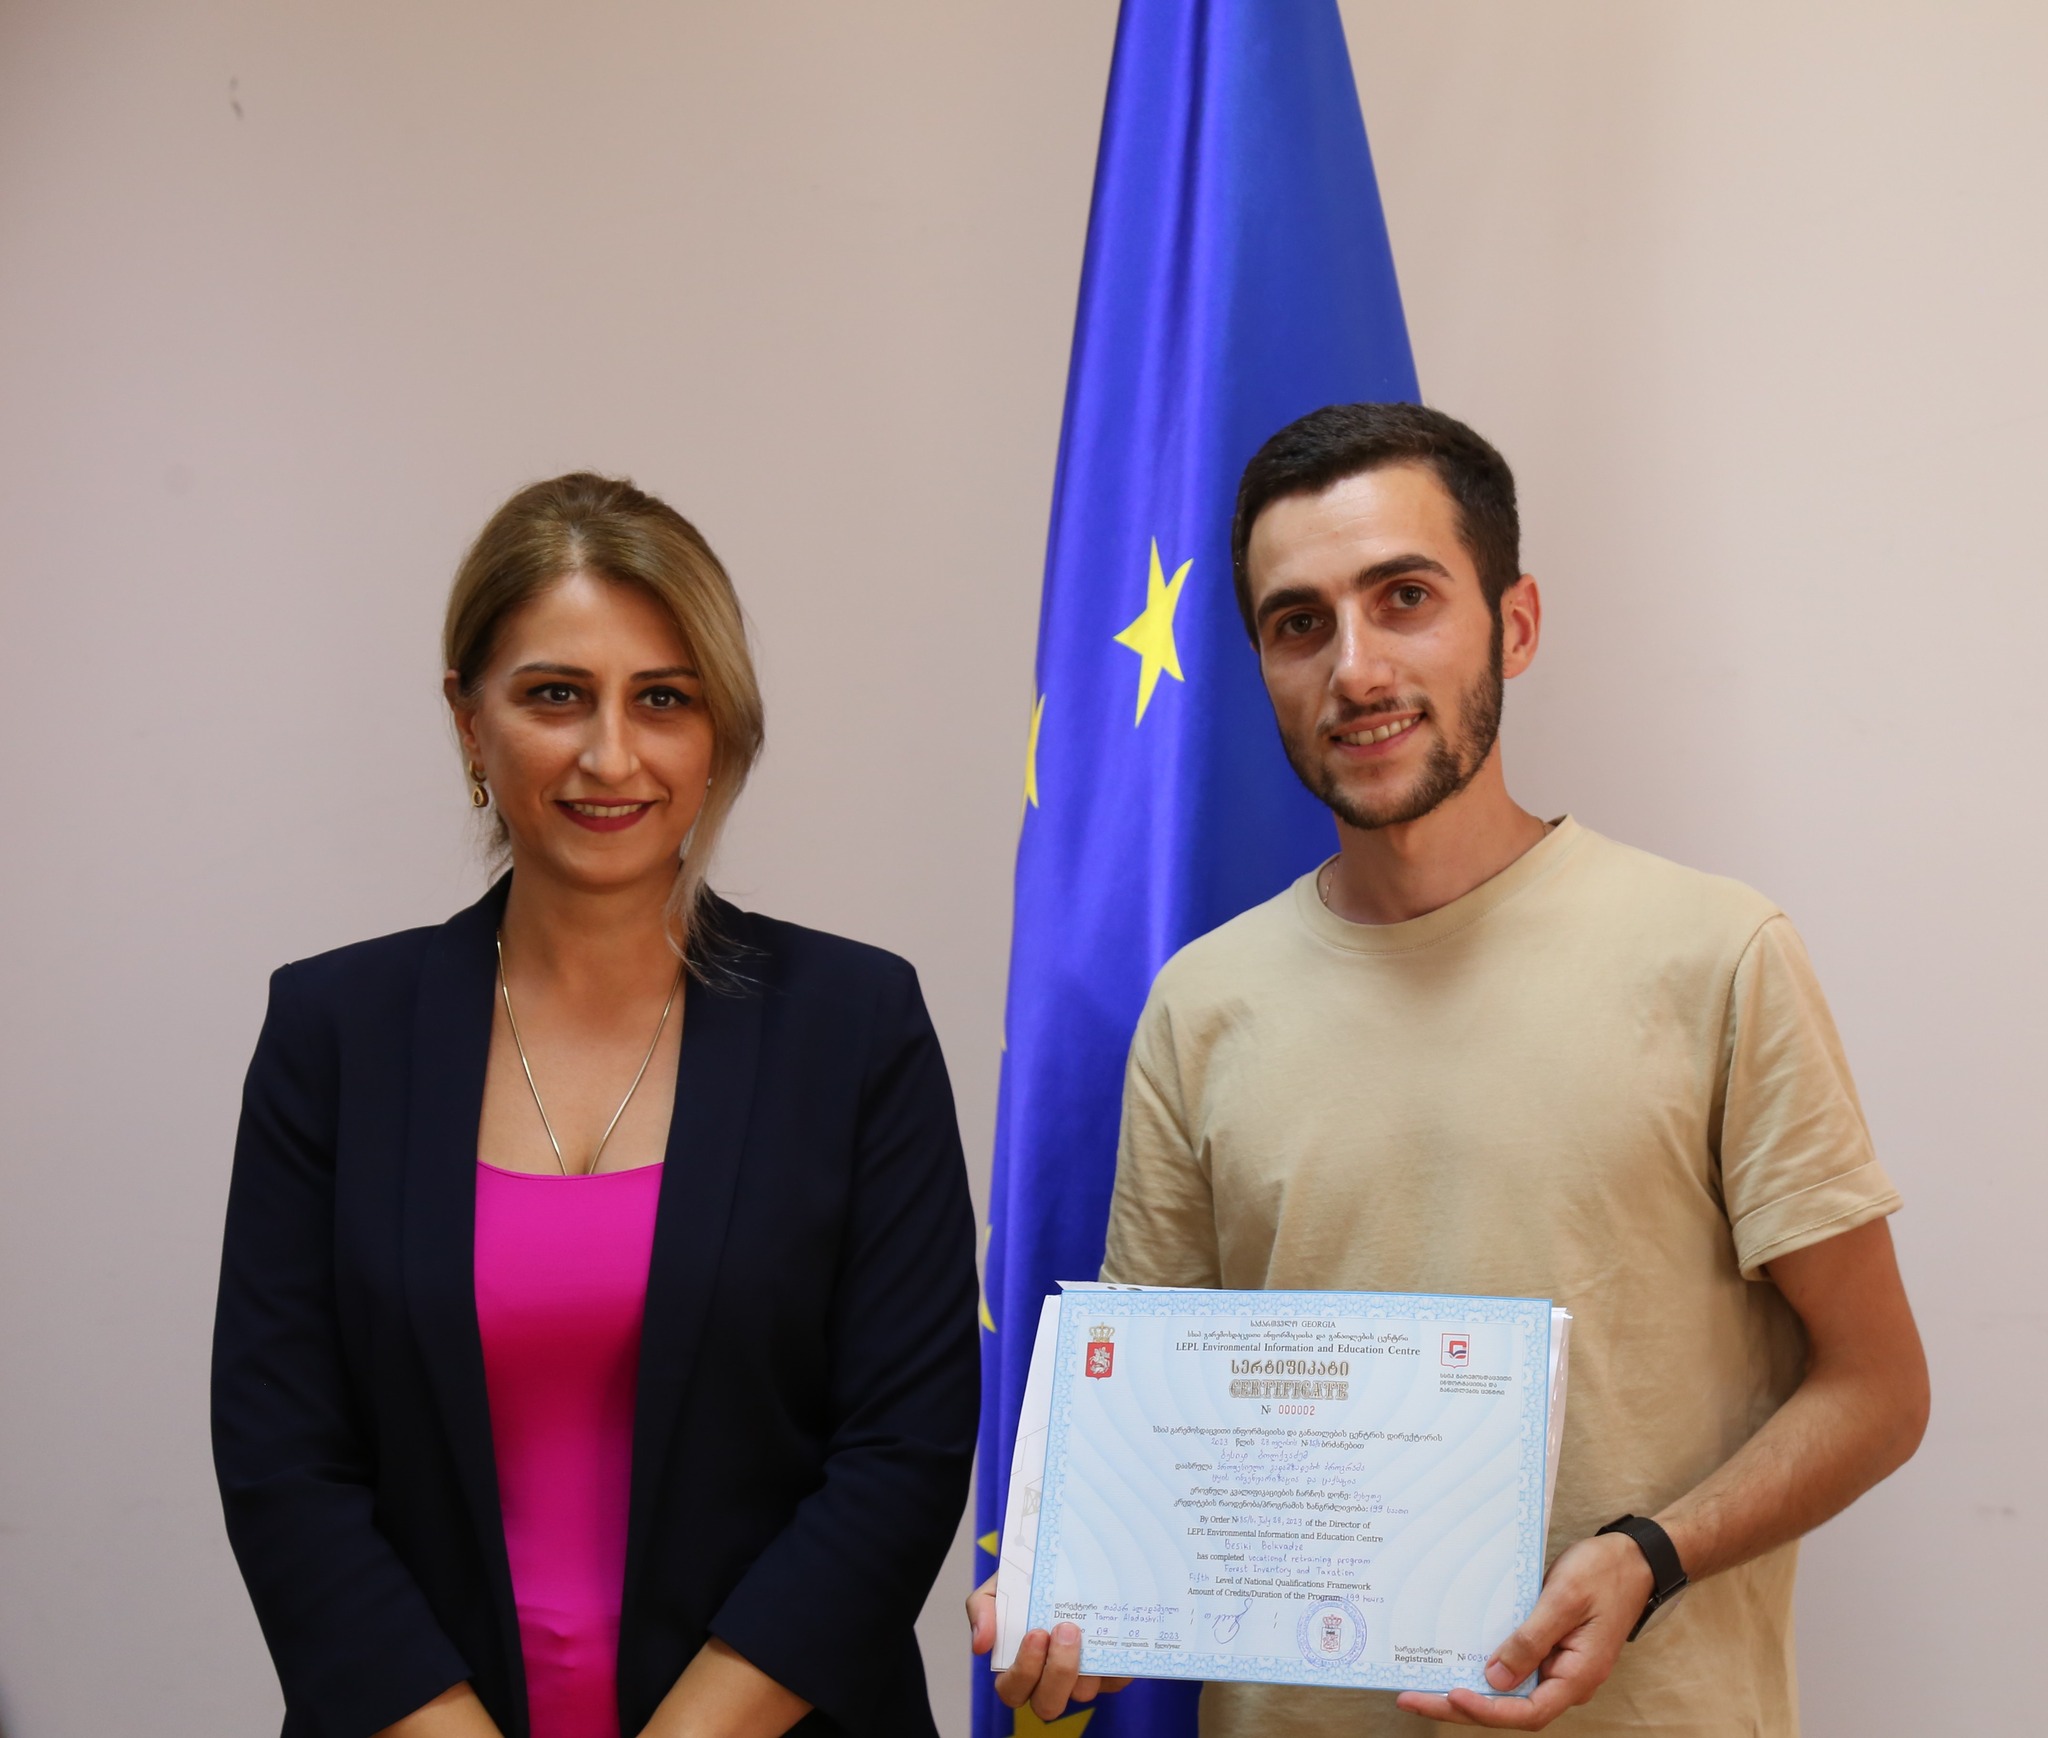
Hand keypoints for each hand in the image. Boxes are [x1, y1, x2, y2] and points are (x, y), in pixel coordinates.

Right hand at [966, 1572, 1132, 1722]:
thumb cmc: (1027, 1585)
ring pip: (1083, 1694)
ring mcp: (1081, 1680)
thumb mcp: (998, 1587)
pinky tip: (1112, 1630)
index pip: (1013, 1691)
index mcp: (1019, 1667)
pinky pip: (1116, 1680)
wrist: (1067, 1566)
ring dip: (1084, 1665)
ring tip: (1085, 1628)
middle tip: (1065, 1630)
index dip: (1023, 1671)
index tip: (1036, 1633)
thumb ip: (982, 1609)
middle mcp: (1049, 1681)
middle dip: (1057, 1672)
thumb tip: (981, 1645)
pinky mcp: (1111, 1675)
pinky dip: (1116, 1660)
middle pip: (1048, 1704)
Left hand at [1393, 1532, 1651, 1728]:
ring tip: (1421, 1684)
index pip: (1528, 1712)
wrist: (1632, 1557)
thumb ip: (1531, 1640)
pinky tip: (1454, 1657)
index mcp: (1577, 1677)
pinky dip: (1483, 1667)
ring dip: (1468, 1689)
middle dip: (1460, 1706)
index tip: (1451, 1695)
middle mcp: (1565, 1680)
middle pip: (1510, 1707)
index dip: (1487, 1710)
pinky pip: (1512, 1666)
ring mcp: (1556, 1665)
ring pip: (1508, 1690)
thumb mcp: (1564, 1599)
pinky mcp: (1548, 1649)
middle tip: (1412, 1698)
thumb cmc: (1604, 1574)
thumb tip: (1494, 1679)